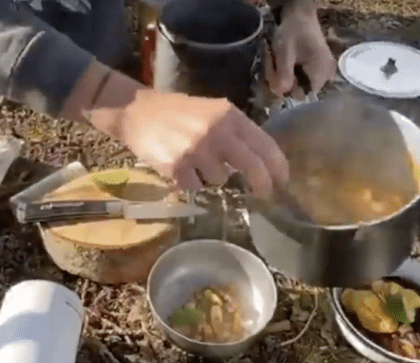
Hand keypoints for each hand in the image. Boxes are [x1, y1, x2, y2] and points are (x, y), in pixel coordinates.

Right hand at [117, 90, 288, 198]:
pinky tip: (178, 167)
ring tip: (195, 163)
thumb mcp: (213, 113)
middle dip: (261, 185)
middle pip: (253, 167)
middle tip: (262, 194)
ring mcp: (197, 150)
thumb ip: (235, 134)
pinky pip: (194, 186)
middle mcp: (217, 131)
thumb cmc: (178, 112)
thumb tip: (257, 164)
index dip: (278, 167)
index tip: (282, 181)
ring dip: (210, 177)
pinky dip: (188, 182)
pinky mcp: (178, 166)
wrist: (137, 111)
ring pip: (220, 180)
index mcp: (230, 116)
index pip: (265, 145)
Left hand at [266, 1, 335, 97]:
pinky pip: (295, 78)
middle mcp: (323, 75)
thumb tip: (281, 93)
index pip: (305, 95)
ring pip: (294, 85)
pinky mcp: (311, 69)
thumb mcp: (285, 52)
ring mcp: (318, 73)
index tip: (277, 78)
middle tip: (271, 65)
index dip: (288, 90)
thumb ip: (285, 73)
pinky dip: (284, 72)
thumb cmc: (293, 32)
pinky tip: (279, 62)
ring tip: (273, 60)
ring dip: (280, 76)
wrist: (298, 16)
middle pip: (298, 90)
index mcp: (321, 72)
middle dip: (281, 81)